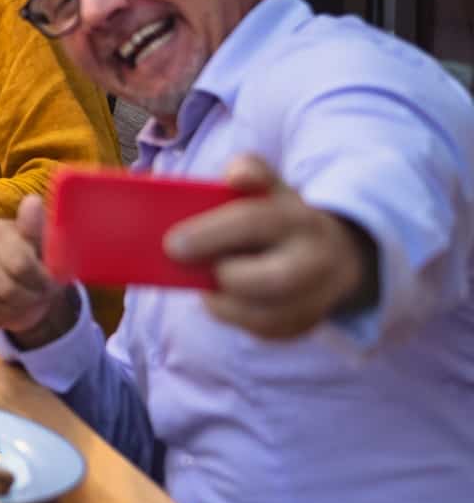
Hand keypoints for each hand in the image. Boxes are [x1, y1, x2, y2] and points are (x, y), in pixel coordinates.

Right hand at [0, 197, 80, 346]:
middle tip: (34, 296)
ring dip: (10, 311)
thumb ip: (38, 228)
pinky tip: (0, 308)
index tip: (48, 284)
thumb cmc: (38, 270)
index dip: (40, 283)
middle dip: (26, 299)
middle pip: (5, 289)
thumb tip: (32, 201)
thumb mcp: (48, 253)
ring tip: (18, 302)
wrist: (24, 291)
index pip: (20, 265)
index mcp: (1, 230)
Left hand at [164, 154, 374, 339]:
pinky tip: (222, 299)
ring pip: (268, 316)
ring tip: (206, 285)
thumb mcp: (270, 188)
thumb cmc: (279, 217)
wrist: (331, 252)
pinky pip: (266, 330)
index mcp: (301, 219)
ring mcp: (318, 298)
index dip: (212, 233)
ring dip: (226, 304)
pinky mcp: (306, 324)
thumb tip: (236, 175)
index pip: (256, 222)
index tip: (172, 243)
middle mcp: (317, 261)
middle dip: (227, 276)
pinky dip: (236, 317)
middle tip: (191, 268)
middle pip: (273, 280)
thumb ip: (251, 172)